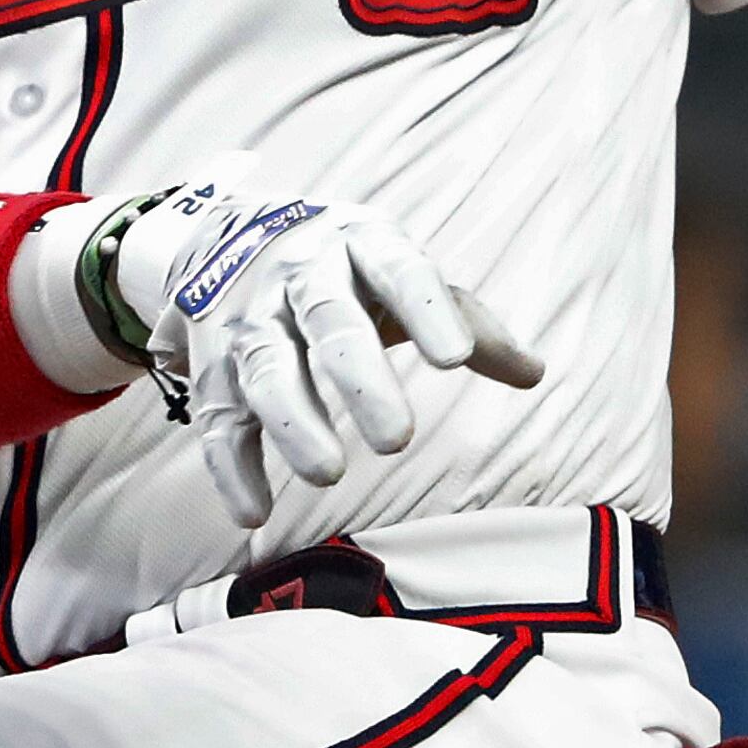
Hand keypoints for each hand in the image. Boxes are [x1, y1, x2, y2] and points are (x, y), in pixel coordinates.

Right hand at [111, 185, 540, 514]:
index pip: (401, 272)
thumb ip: (464, 319)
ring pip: (268, 370)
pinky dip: (232, 468)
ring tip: (330, 472)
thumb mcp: (399, 270)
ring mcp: (251, 319)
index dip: (428, 312)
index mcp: (361, 243)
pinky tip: (256, 512)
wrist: (223, 236)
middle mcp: (301, 275)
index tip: (456, 358)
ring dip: (294, 424)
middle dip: (360, 379)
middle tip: (397, 438)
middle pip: (330, 323)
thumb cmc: (345, 265)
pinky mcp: (213, 366)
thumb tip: (533, 374)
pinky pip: (219, 419)